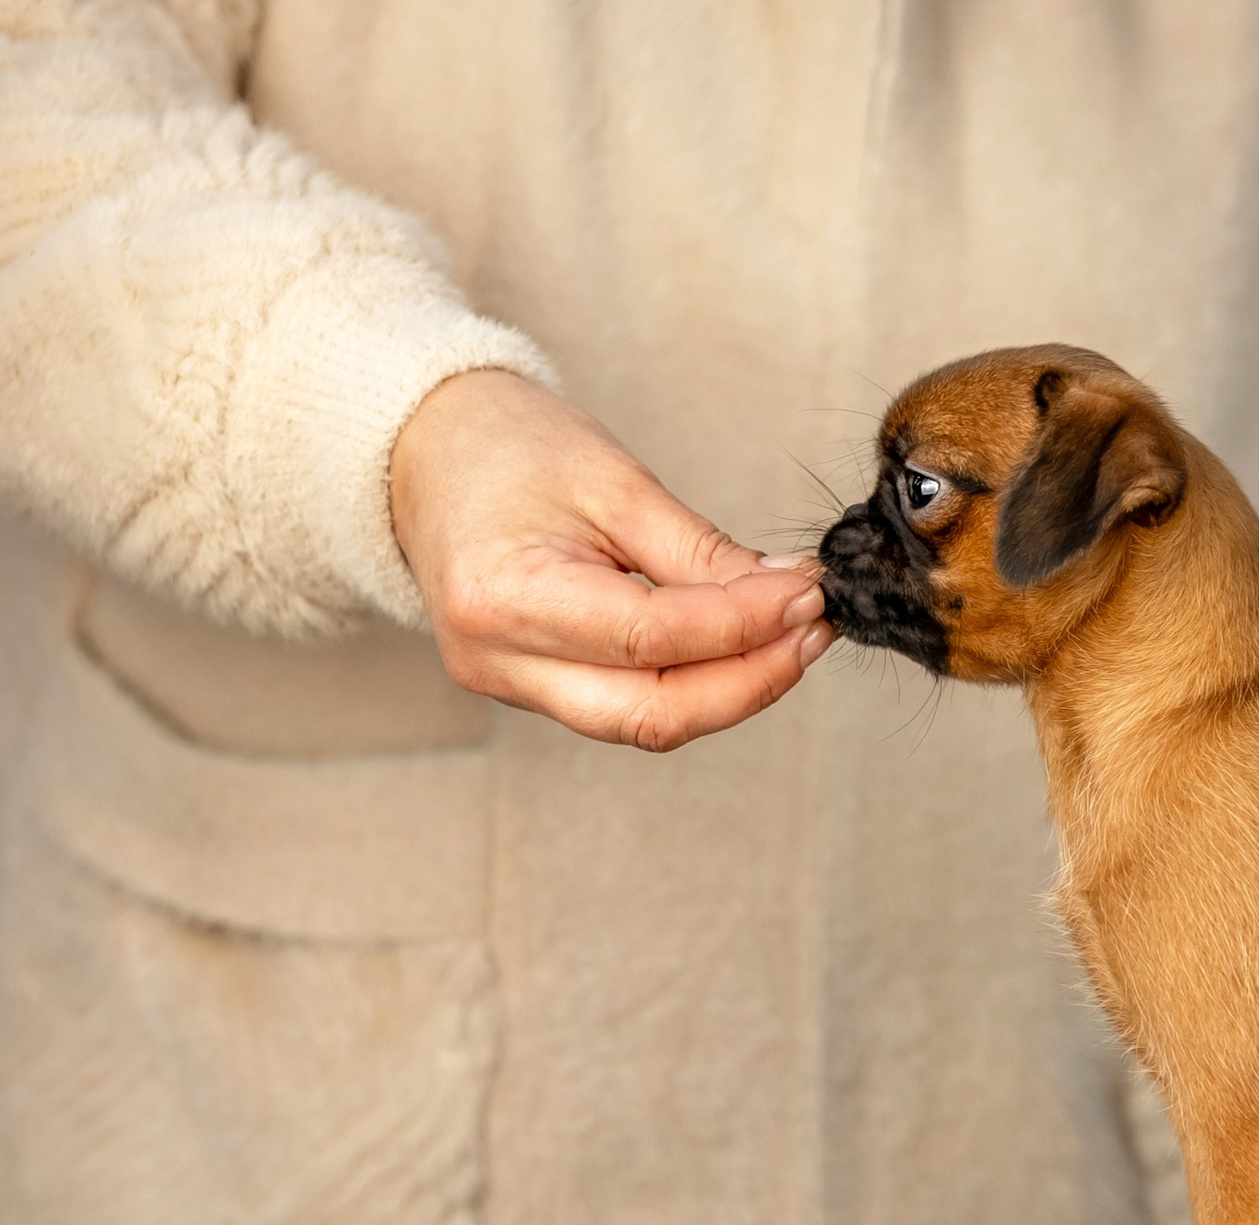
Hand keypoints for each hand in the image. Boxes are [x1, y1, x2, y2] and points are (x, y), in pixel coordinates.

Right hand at [390, 368, 827, 751]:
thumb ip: (699, 551)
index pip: (652, 638)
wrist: (423, 449)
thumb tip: (787, 594)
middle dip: (750, 681)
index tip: (810, 594)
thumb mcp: (613, 479)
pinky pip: (624, 707)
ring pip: (644, 723)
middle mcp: (495, 659)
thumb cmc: (506, 445)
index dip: (745, 625)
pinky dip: (691, 685)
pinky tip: (740, 649)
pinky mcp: (525, 687)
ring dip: (730, 690)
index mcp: (505, 596)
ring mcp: (505, 682)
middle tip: (814, 629)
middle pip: (651, 713)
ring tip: (791, 638)